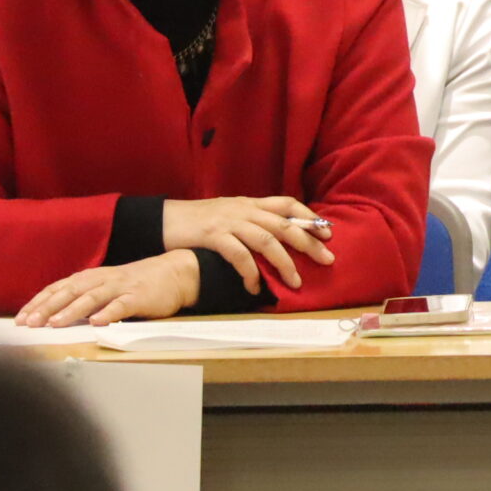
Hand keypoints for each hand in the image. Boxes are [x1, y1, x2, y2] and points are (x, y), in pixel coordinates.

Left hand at [18, 251, 199, 327]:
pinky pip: (122, 305)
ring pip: (92, 297)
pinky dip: (109, 312)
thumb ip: (82, 297)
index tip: (20, 318)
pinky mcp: (139, 296)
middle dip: (47, 307)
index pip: (58, 288)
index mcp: (90, 278)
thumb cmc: (135, 284)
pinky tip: (97, 322)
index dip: (38, 302)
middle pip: (69, 292)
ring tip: (54, 323)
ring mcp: (121, 287)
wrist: (174, 273)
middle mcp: (102, 279)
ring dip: (71, 310)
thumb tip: (51, 315)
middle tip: (29, 323)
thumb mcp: (105, 287)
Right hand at [160, 196, 333, 294]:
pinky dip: (250, 272)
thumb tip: (279, 238)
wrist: (162, 220)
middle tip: (327, 260)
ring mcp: (229, 221)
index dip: (310, 217)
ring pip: (267, 240)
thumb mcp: (229, 214)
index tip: (328, 232)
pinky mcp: (213, 236)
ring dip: (284, 263)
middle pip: (285, 224)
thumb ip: (252, 221)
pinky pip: (238, 255)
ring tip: (295, 282)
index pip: (287, 204)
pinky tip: (255, 287)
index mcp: (250, 203)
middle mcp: (244, 209)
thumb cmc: (198, 222)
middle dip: (309, 243)